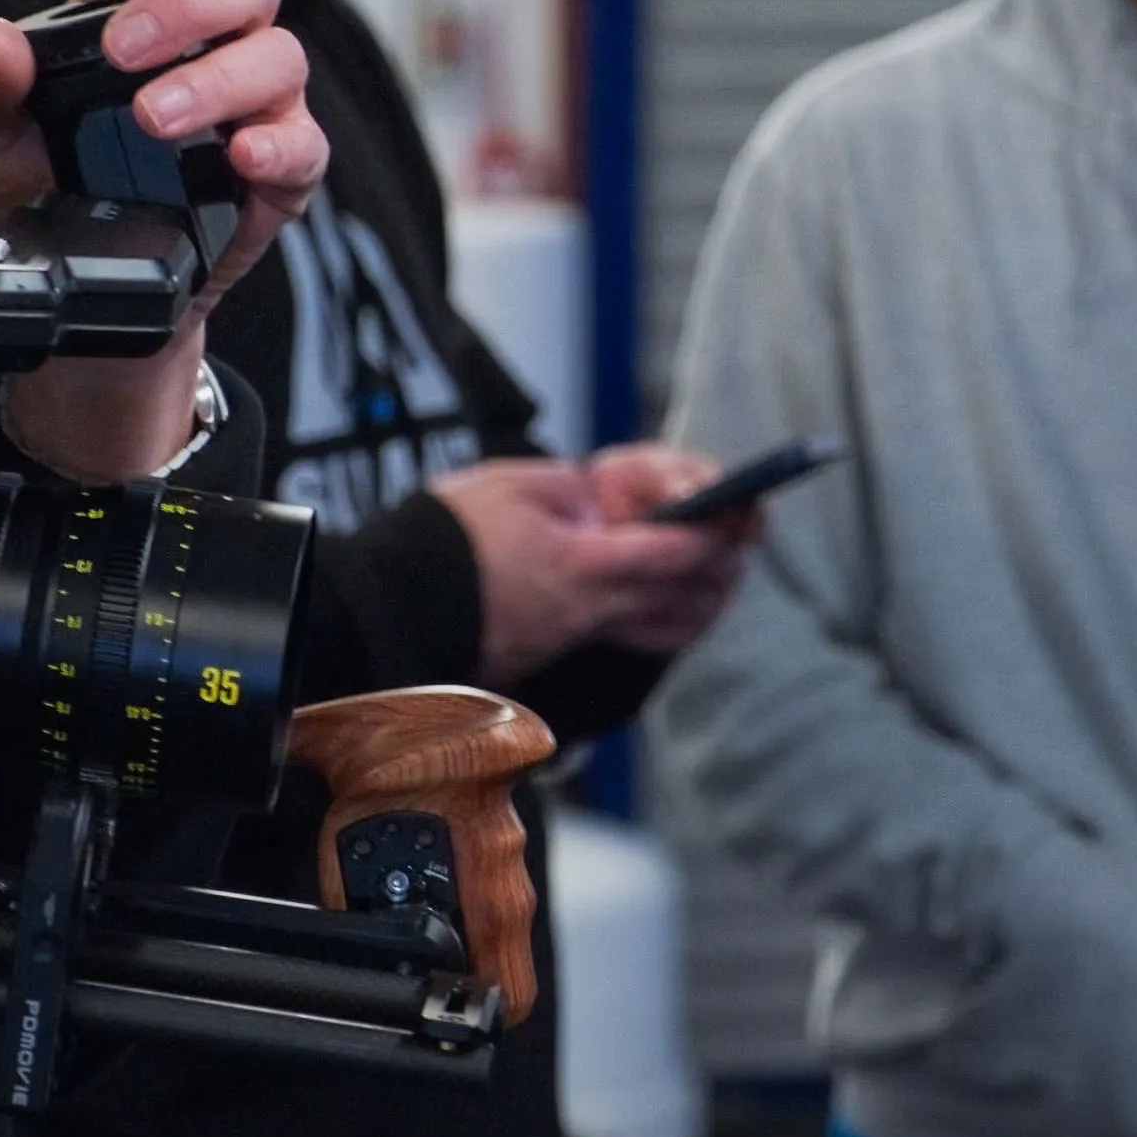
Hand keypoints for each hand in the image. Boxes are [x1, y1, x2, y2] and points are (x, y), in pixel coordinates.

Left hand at [0, 0, 327, 478]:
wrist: (78, 285)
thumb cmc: (48, 189)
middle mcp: (216, 39)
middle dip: (191, 1)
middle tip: (123, 50)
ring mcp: (256, 104)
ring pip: (281, 56)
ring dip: (217, 80)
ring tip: (154, 118)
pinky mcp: (280, 175)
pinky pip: (305, 145)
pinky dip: (278, 145)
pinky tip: (240, 157)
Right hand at [430, 452, 751, 680]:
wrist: (395, 605)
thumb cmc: (448, 538)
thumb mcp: (514, 484)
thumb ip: (575, 489)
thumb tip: (612, 502)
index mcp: (583, 565)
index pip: (675, 553)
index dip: (716, 534)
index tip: (739, 513)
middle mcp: (591, 611)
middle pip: (685, 599)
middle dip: (723, 569)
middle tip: (742, 539)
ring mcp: (578, 638)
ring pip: (668, 629)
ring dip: (704, 601)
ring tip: (719, 569)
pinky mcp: (563, 652)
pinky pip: (637, 640)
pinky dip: (668, 621)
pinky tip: (670, 599)